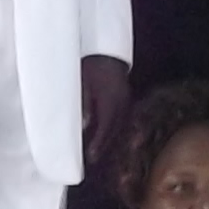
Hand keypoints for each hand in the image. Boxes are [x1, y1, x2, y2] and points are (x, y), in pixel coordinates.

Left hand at [80, 55, 132, 171]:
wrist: (105, 49)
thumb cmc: (90, 65)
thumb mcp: (82, 83)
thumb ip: (84, 104)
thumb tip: (85, 125)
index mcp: (111, 99)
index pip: (105, 127)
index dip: (98, 143)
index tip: (90, 156)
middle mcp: (122, 102)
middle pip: (113, 130)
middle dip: (103, 145)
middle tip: (92, 159)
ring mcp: (126, 99)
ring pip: (118, 126)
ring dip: (108, 139)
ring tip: (96, 150)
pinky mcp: (126, 98)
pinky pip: (121, 118)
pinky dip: (112, 129)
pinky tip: (104, 135)